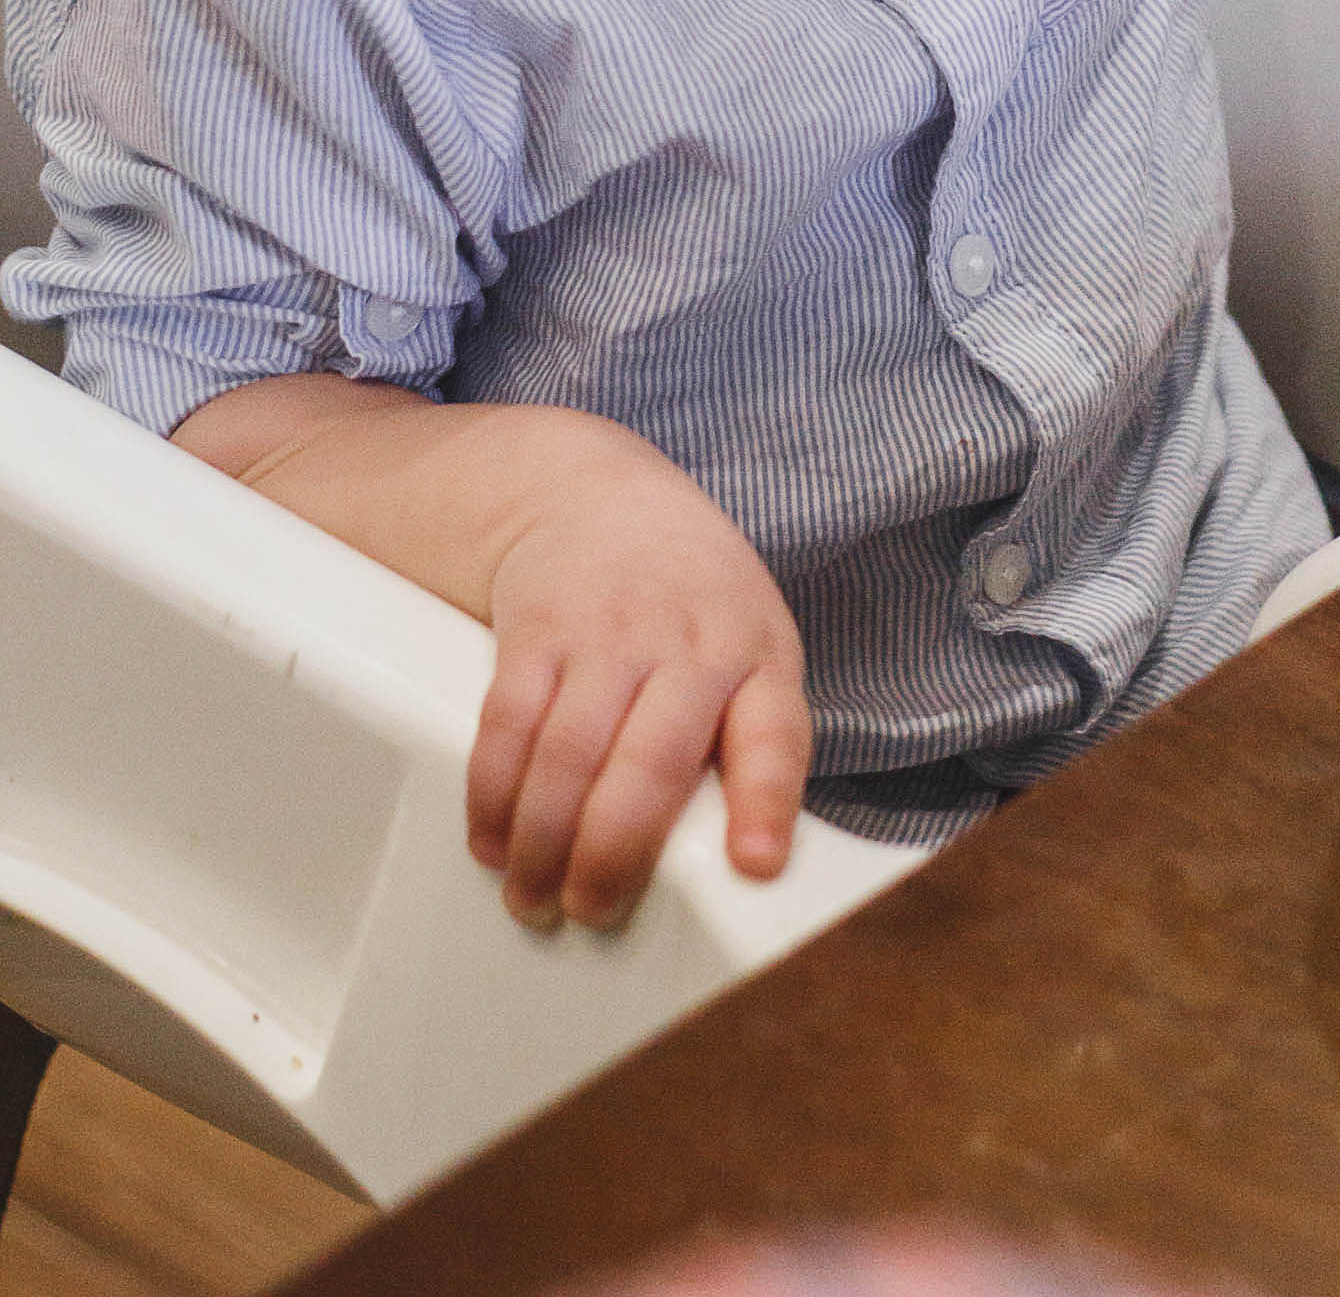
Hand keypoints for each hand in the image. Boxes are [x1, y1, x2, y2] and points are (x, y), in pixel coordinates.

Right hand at [470, 447, 809, 933]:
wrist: (595, 496)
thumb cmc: (688, 599)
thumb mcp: (749, 642)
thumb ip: (747, 736)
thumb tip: (734, 864)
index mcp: (757, 656)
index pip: (775, 733)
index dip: (766, 802)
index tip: (755, 864)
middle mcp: (688, 644)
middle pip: (650, 767)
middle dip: (613, 856)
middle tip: (591, 913)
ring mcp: (607, 634)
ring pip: (569, 757)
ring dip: (542, 843)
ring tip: (534, 897)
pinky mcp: (536, 630)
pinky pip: (508, 726)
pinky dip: (494, 796)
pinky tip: (493, 841)